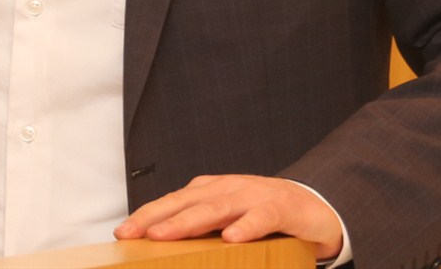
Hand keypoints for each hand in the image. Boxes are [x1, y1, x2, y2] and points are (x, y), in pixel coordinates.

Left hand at [115, 174, 343, 258]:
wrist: (318, 209)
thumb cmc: (267, 217)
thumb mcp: (231, 222)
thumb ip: (204, 231)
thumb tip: (168, 251)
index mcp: (214, 191)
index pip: (174, 201)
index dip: (147, 214)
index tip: (122, 232)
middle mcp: (230, 188)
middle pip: (187, 201)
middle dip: (156, 216)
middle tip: (132, 233)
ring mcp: (256, 194)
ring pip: (218, 206)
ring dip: (189, 220)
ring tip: (165, 234)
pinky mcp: (282, 207)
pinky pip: (262, 216)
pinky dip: (246, 226)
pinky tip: (231, 238)